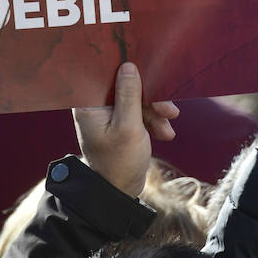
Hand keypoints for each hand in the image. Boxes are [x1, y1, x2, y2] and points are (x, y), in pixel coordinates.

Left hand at [72, 62, 179, 196]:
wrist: (120, 191)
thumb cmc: (119, 162)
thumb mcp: (128, 127)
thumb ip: (129, 95)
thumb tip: (128, 66)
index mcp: (89, 105)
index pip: (108, 76)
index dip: (129, 71)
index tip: (150, 73)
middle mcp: (97, 106)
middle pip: (128, 87)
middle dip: (151, 100)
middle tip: (169, 111)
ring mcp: (110, 115)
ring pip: (138, 100)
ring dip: (156, 113)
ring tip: (167, 130)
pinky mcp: (122, 123)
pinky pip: (141, 112)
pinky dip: (154, 121)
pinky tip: (164, 134)